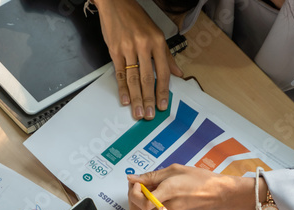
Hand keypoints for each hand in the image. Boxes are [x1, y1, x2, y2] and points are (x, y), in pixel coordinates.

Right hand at [94, 0, 182, 118]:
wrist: (116, 4)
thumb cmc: (136, 18)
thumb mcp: (156, 33)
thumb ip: (167, 56)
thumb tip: (178, 73)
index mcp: (157, 42)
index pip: (162, 71)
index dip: (163, 90)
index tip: (163, 105)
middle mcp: (143, 45)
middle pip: (147, 78)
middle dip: (149, 99)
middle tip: (149, 115)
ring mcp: (128, 48)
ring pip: (133, 78)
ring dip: (136, 98)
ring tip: (138, 112)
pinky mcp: (115, 51)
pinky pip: (120, 73)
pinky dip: (122, 88)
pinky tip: (125, 100)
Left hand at [127, 167, 255, 209]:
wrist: (221, 196)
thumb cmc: (202, 180)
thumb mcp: (176, 171)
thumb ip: (152, 176)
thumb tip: (133, 178)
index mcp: (167, 193)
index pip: (140, 202)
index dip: (134, 191)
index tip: (139, 181)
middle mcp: (166, 208)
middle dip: (133, 197)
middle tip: (141, 184)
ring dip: (142, 200)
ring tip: (153, 186)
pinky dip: (152, 202)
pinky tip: (162, 190)